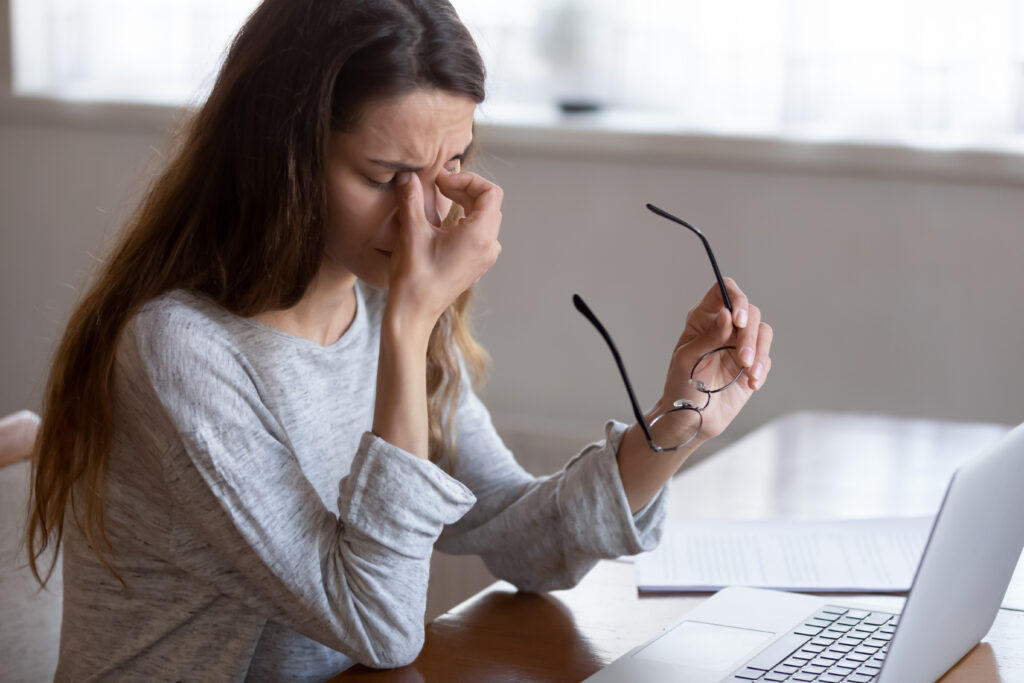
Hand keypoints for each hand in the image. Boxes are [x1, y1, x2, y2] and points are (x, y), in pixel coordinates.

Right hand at [386, 171, 502, 332]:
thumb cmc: (414, 277)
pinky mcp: (476, 265)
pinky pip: (480, 234)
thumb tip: (407, 175)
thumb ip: (412, 198)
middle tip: (438, 186)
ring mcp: (485, 258)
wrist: (413, 313)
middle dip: (465, 188)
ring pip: (485, 218)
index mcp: (480, 236)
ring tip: (442, 200)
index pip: (490, 192)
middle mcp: (489, 246)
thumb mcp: (412, 231)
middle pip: (489, 204)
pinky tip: (443, 223)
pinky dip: (465, 220)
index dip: (467, 179)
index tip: (442, 181)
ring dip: (466, 203)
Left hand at [655, 278, 772, 442]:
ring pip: (763, 332)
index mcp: (703, 319)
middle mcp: (724, 327)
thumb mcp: (688, 359)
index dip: (735, 298)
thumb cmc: (682, 386)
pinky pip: (766, 357)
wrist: (692, 418)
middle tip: (743, 358)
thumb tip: (727, 315)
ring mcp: (739, 345)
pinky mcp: (752, 364)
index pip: (723, 291)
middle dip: (749, 335)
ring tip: (749, 373)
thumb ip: (709, 336)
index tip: (739, 320)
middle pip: (750, 311)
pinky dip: (762, 369)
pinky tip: (751, 383)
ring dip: (759, 352)